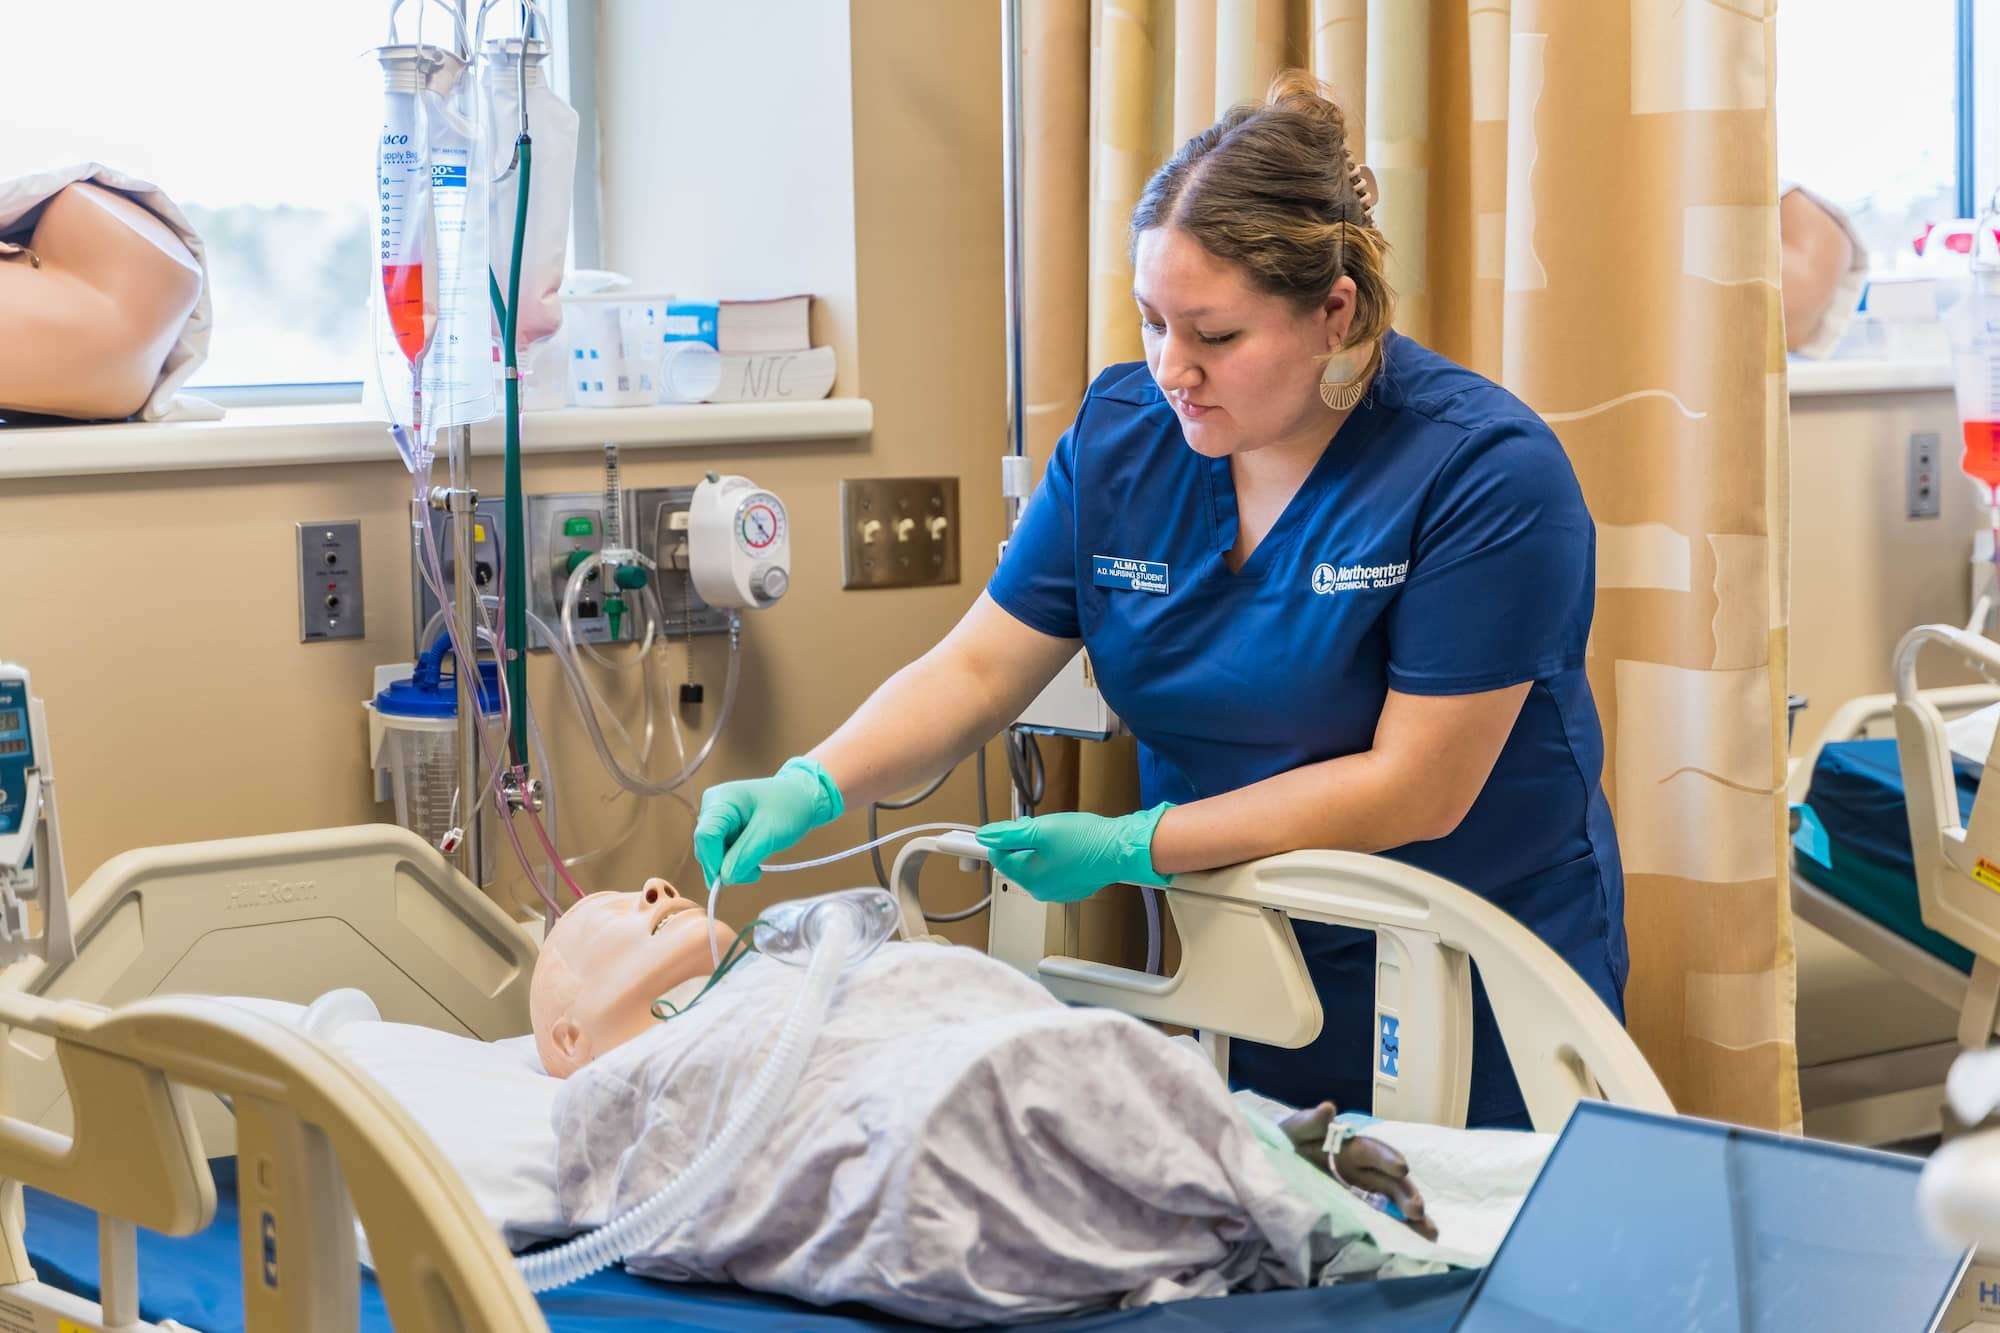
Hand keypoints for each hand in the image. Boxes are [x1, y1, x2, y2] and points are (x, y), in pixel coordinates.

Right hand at [693, 757, 843, 885]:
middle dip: (726, 866)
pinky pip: (721, 852)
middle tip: (754, 874)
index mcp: (720, 800)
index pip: (705, 836)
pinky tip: (752, 861)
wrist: (802, 798)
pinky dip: (735, 862)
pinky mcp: (723, 829)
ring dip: (732, 866)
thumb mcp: (769, 833)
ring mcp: (716, 818)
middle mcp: (712, 808)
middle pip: (706, 847)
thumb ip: (745, 856)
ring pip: (712, 854)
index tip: (731, 879)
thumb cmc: (789, 807)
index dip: (714, 861)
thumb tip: (724, 878)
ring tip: (756, 868)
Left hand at [973, 804, 1171, 902]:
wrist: (1121, 849)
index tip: (1004, 826)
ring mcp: (1058, 891)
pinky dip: (1055, 855)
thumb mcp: (1041, 830)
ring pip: (1036, 864)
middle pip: (1017, 862)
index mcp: (1029, 878)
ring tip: (1058, 833)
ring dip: (1039, 847)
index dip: (1001, 838)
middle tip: (1039, 826)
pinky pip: (1053, 869)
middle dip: (1023, 842)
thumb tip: (985, 836)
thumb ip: (1009, 834)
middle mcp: (1041, 890)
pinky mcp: (1073, 886)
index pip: (1000, 858)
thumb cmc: (1085, 840)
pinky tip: (1069, 844)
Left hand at [1279, 1102, 1437, 1241]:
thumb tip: (1328, 1108)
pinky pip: (1384, 1218)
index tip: (1402, 1168)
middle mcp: (1364, 1169)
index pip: (1374, 1152)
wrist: (1277, 1164)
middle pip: (1391, 1180)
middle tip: (1416, 1209)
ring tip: (1428, 1231)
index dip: (1388, 1159)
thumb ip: (1311, 1121)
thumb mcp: (1296, 1129)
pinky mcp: (1359, 1208)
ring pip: (1394, 1201)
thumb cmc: (1290, 1140)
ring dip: (1412, 1214)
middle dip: (1405, 1193)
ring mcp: (1364, 1190)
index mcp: (1352, 1147)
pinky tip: (1421, 1240)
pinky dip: (1403, 1228)